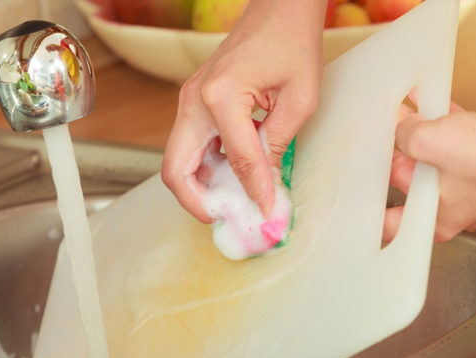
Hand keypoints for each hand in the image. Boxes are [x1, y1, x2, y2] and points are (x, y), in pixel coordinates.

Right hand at [161, 0, 325, 222]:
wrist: (278, 9)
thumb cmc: (292, 42)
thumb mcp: (299, 99)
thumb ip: (277, 146)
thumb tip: (266, 187)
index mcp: (220, 96)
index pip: (237, 162)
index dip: (254, 193)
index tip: (268, 214)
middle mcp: (195, 100)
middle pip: (176, 170)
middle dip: (198, 203)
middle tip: (227, 219)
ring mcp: (190, 100)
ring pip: (178, 160)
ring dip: (200, 187)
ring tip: (232, 203)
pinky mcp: (195, 102)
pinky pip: (190, 145)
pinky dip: (204, 168)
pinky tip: (231, 177)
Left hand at [384, 94, 475, 241]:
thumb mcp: (427, 142)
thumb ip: (405, 135)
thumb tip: (402, 127)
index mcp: (439, 219)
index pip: (395, 224)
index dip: (375, 212)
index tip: (359, 201)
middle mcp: (456, 204)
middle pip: (412, 182)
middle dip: (397, 157)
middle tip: (380, 139)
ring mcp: (473, 179)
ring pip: (435, 158)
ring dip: (419, 134)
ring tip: (400, 114)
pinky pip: (456, 138)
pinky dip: (443, 122)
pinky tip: (429, 101)